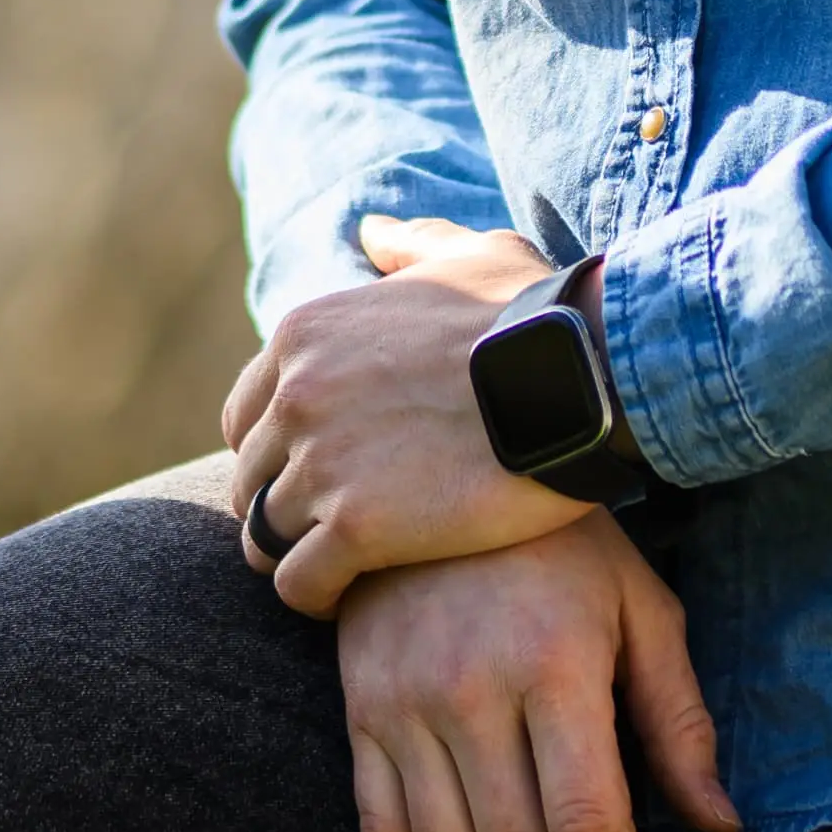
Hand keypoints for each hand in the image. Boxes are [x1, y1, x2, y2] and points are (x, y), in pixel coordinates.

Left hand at [222, 217, 583, 613]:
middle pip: (251, 478)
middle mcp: (297, 395)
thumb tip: (373, 232)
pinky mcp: (357, 527)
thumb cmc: (540, 317)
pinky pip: (300, 583)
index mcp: (307, 335)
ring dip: (297, 557)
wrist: (585, 377)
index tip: (325, 477)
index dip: (278, 454)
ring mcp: (322, 462)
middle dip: (286, 509)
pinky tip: (355, 598)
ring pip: (264, 535)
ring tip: (346, 575)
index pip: (246, 417)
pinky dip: (317, 597)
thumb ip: (412, 247)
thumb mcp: (471, 256)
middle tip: (339, 533)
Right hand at [338, 515, 735, 831]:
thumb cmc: (562, 542)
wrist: (438, 462)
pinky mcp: (360, 712)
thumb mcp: (643, 607)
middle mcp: (468, 691)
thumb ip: (679, 720)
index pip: (589, 828)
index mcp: (553, 667)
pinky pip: (381, 831)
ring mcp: (402, 704)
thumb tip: (720, 827)